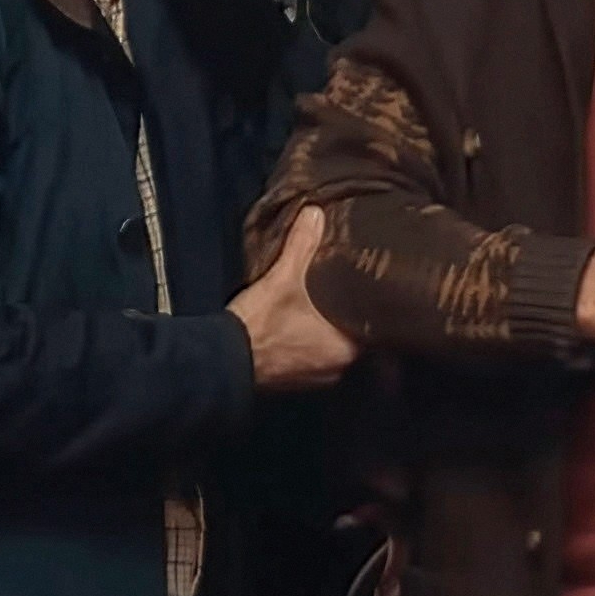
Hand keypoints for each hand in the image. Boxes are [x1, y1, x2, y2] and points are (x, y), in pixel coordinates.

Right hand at [227, 208, 358, 389]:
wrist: (219, 361)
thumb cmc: (258, 325)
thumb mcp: (282, 278)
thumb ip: (301, 245)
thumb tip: (315, 214)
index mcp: (347, 348)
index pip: (374, 326)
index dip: (371, 307)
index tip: (369, 290)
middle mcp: (338, 368)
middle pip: (354, 335)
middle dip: (348, 316)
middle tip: (344, 292)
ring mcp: (317, 378)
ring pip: (333, 348)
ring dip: (327, 332)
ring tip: (323, 307)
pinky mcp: (295, 382)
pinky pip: (313, 359)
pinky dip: (309, 345)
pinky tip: (300, 328)